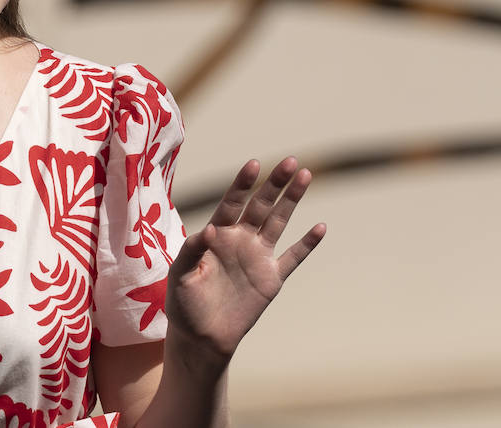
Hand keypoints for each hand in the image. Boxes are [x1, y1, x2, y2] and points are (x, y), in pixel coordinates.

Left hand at [164, 157, 325, 362]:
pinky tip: (320, 227)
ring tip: (306, 175)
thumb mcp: (180, 276)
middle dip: (275, 183)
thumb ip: (192, 251)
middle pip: (261, 205)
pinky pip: (293, 257)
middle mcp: (240, 239)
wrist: (201, 338)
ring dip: (292, 200)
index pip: (232, 203)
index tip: (254, 164)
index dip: (243, 184)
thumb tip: (210, 231)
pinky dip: (307, 244)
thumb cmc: (184, 304)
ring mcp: (258, 257)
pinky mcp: (272, 278)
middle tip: (291, 161)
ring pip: (279, 222)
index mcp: (217, 234)